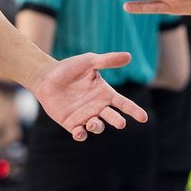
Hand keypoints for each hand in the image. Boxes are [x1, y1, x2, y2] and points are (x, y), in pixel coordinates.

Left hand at [33, 52, 147, 140]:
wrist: (46, 76)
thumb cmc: (69, 67)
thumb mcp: (90, 61)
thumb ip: (108, 60)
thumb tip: (129, 56)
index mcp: (104, 93)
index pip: (123, 103)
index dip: (134, 111)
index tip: (144, 117)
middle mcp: (97, 106)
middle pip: (112, 117)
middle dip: (117, 121)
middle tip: (120, 123)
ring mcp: (84, 116)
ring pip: (97, 127)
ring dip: (98, 127)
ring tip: (94, 122)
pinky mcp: (71, 124)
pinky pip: (80, 134)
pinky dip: (81, 134)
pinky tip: (80, 130)